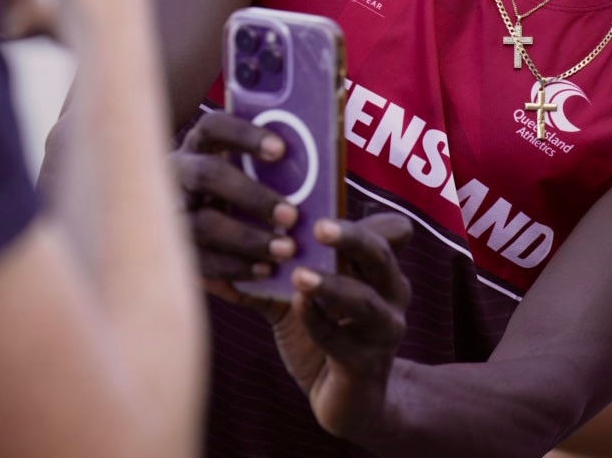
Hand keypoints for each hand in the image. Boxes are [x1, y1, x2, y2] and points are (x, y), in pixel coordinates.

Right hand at [173, 111, 299, 305]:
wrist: (193, 236)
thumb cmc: (238, 195)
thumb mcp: (248, 174)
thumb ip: (275, 165)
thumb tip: (327, 151)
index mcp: (199, 146)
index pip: (215, 127)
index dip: (245, 135)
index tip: (281, 150)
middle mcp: (177, 174)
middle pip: (208, 175)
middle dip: (253, 195)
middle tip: (292, 215)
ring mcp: (167, 213)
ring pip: (202, 224)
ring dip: (248, 238)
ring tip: (287, 249)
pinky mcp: (170, 251)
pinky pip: (199, 260)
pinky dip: (235, 267)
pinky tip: (266, 270)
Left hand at [272, 213, 412, 441]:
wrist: (349, 403)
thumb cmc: (326, 341)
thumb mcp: (305, 301)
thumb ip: (276, 276)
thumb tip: (218, 254)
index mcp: (382, 272)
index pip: (393, 231)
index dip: (364, 218)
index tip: (322, 208)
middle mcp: (393, 295)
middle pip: (383, 254)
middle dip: (352, 237)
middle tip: (319, 227)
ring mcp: (383, 331)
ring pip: (365, 300)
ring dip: (332, 284)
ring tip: (300, 274)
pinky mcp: (364, 365)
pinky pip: (341, 341)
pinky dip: (317, 322)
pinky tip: (296, 308)